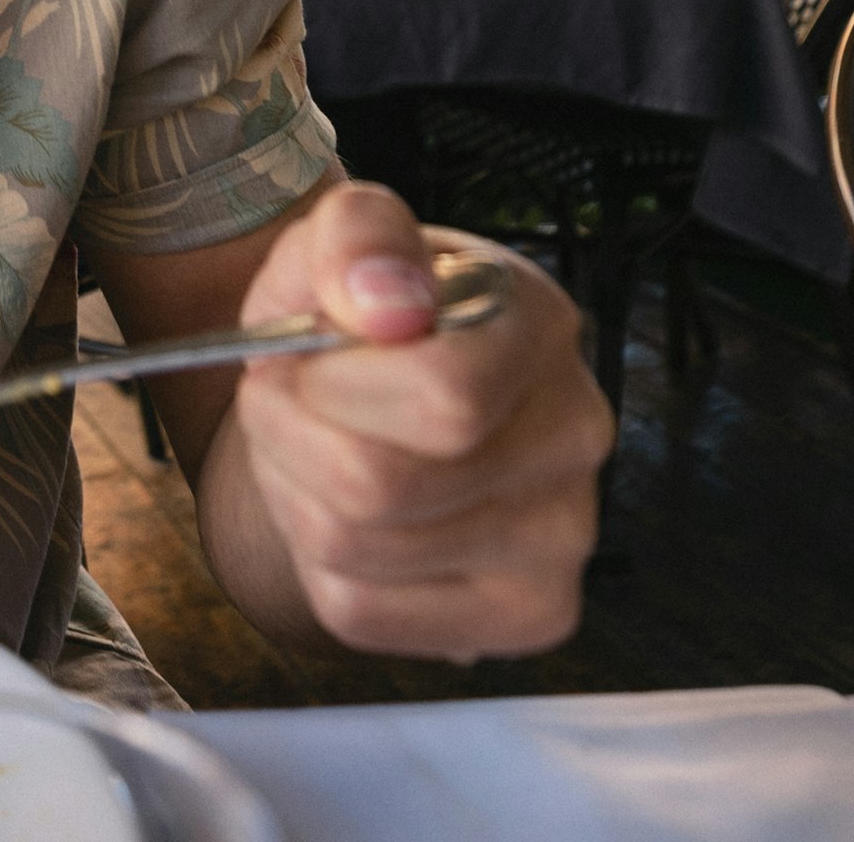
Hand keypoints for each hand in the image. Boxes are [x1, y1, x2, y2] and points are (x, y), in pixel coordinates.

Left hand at [220, 181, 608, 660]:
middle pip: (383, 485)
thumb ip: (357, 237)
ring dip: (292, 495)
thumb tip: (383, 299)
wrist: (372, 410)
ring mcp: (564, 537)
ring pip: (356, 550)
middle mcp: (576, 433)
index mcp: (539, 324)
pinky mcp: (532, 615)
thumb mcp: (336, 246)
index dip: (331, 385)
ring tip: (309, 450)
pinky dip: (316, 564)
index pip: (444, 395)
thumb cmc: (356, 323)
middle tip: (278, 403)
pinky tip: (344, 513)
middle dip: (288, 439)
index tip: (297, 357)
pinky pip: (363, 612)